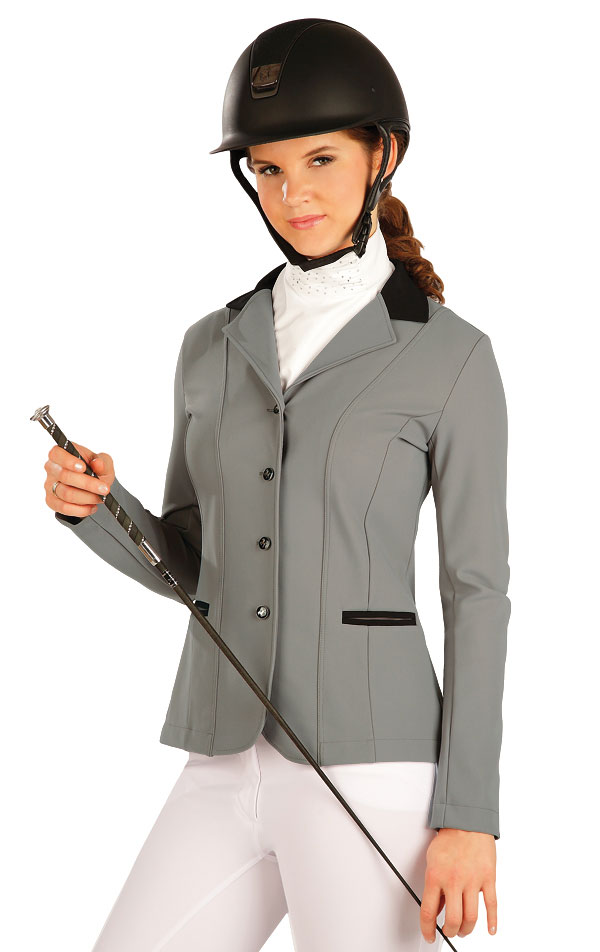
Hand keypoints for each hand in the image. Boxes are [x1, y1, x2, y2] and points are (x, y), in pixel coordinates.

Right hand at [44, 442, 114, 518]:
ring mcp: (49, 485)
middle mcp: (52, 468)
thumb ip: (103, 461)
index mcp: (61, 453)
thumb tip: (98, 464)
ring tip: (100, 498)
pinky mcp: (51, 501)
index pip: (57, 453)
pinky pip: (64, 508)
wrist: (93, 486)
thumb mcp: (104, 463)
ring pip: (66, 494)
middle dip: (88, 484)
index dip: (68, 461)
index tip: (83, 468)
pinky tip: (92, 507)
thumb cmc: (95, 469)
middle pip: (64, 476)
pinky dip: (80, 510)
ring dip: (87, 498)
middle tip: (104, 489)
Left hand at [420, 828, 496, 942]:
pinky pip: (492, 905)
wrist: (467, 822)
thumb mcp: (432, 861)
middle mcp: (454, 880)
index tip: (429, 935)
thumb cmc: (449, 840)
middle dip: (451, 932)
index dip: (428, 929)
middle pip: (453, 920)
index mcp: (436, 876)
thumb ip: (435, 886)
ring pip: (471, 918)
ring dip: (467, 929)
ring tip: (464, 930)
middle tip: (450, 932)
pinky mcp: (488, 878)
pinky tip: (490, 929)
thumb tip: (437, 908)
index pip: (429, 912)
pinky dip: (492, 921)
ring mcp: (473, 880)